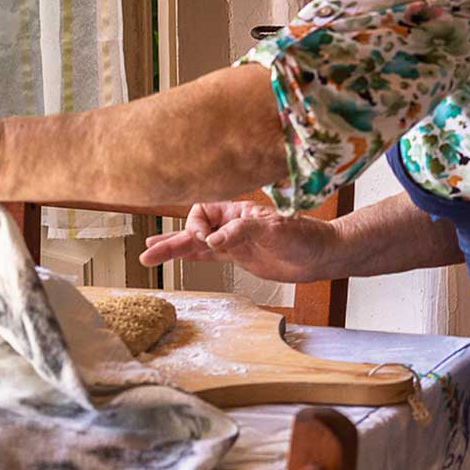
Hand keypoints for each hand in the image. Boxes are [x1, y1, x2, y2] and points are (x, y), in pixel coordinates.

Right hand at [138, 200, 340, 283]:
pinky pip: (208, 256)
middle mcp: (233, 223)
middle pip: (194, 227)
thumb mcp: (276, 229)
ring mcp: (234, 240)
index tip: (207, 240)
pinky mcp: (239, 256)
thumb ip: (243, 232)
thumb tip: (213, 240)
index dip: (197, 225)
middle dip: (171, 238)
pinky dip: (190, 257)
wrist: (322, 255)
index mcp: (240, 210)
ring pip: (196, 244)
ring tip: (147, 256)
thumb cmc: (306, 236)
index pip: (204, 210)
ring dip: (173, 249)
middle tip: (148, 251)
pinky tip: (174, 259)